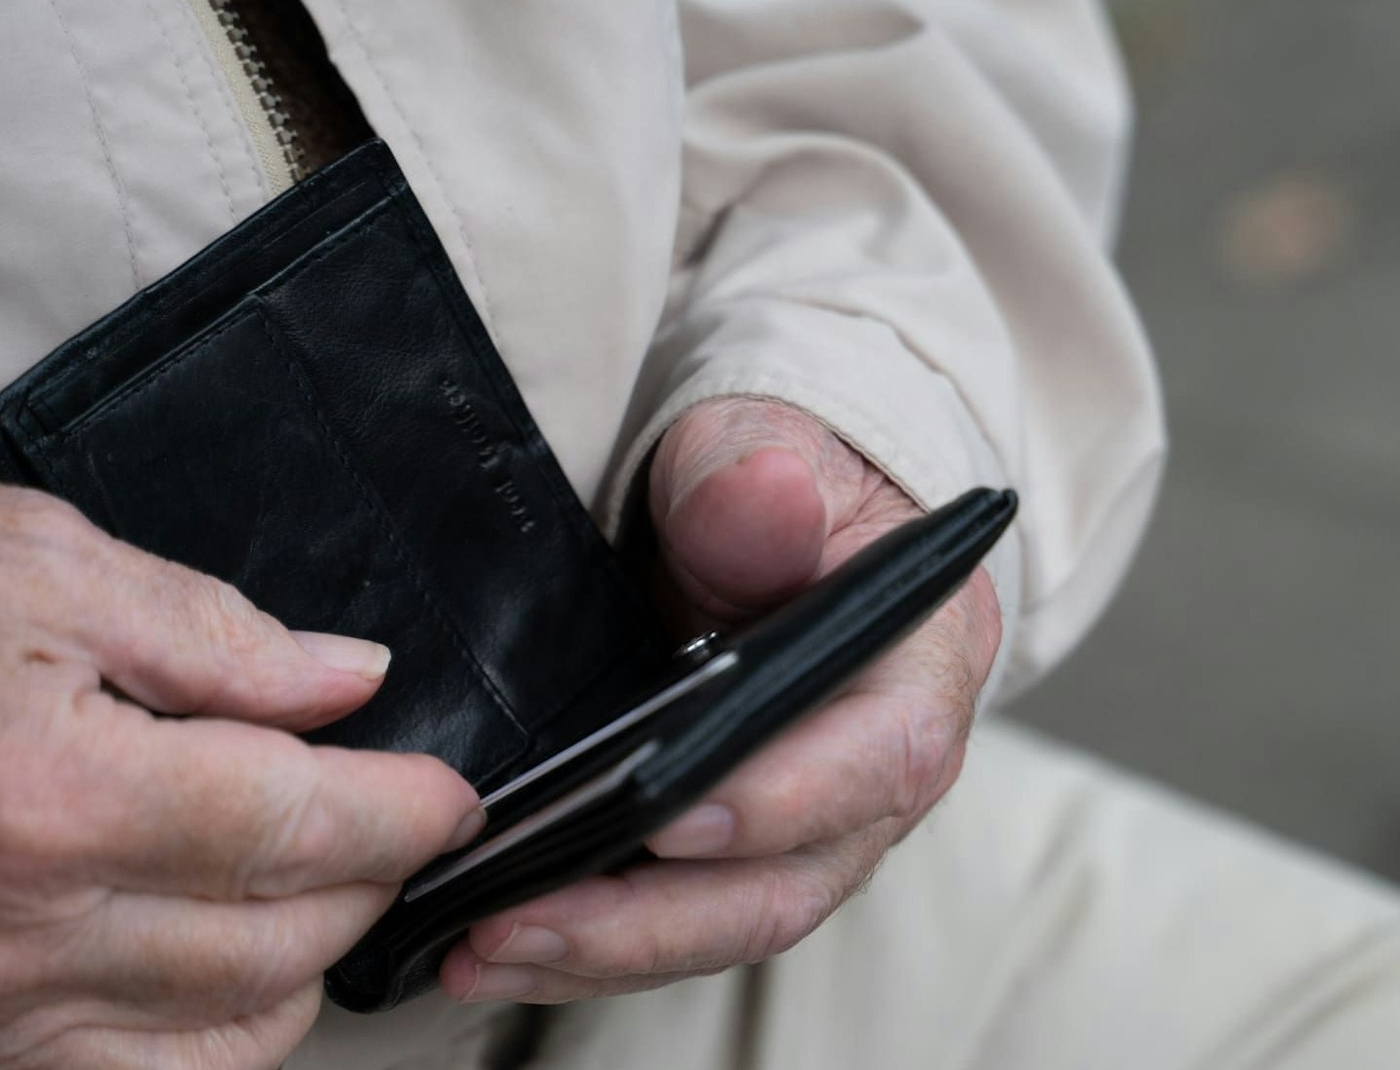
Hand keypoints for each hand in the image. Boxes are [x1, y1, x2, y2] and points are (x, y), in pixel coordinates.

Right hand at [0, 482, 480, 1068]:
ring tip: (298, 876)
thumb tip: (351, 683)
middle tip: (375, 813)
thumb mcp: (49, 566)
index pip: (293, 823)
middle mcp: (20, 933)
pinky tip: (221, 961)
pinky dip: (215, 1035)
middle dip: (366, 874)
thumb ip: (220, 634)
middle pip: (280, 937)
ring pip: (232, 1036)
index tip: (448, 796)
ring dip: (303, 956)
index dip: (403, 809)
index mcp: (51, 794)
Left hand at [442, 398, 999, 1001]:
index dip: (782, 800)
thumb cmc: (783, 479)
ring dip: (601, 951)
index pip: (878, 757)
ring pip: (722, 923)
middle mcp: (879, 776)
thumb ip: (758, 480)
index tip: (669, 819)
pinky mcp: (742, 854)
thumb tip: (764, 495)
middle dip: (651, 922)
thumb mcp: (768, 446)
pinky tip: (498, 946)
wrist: (771, 511)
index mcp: (919, 671)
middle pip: (785, 884)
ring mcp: (811, 829)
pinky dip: (590, 945)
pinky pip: (677, 922)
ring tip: (480, 951)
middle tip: (523, 922)